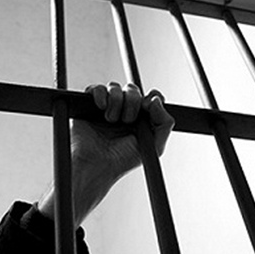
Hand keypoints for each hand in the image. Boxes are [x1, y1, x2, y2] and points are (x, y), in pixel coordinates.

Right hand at [38, 82, 173, 226]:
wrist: (96, 165)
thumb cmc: (122, 160)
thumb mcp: (155, 146)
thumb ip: (165, 123)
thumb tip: (156, 99)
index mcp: (140, 119)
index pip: (150, 98)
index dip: (151, 97)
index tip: (148, 105)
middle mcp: (124, 112)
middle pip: (133, 90)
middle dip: (133, 102)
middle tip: (128, 119)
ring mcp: (107, 108)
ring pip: (115, 87)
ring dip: (116, 101)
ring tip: (111, 120)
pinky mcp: (89, 106)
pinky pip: (96, 89)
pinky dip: (100, 95)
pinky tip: (101, 108)